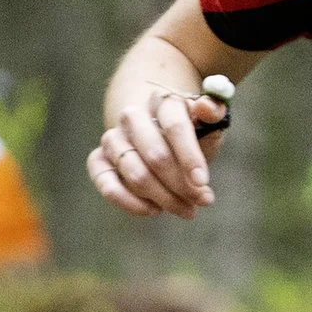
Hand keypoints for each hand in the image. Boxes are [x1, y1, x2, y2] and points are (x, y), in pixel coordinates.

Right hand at [87, 85, 221, 218]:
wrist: (159, 138)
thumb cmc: (188, 135)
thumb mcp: (206, 124)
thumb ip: (213, 113)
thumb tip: (208, 107)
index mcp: (161, 101)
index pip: (174, 126)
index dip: (190, 156)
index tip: (203, 182)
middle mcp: (131, 117)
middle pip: (154, 154)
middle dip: (180, 183)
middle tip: (202, 200)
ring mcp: (112, 139)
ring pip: (135, 174)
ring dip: (163, 197)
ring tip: (186, 209)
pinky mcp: (98, 161)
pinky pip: (107, 185)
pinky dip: (131, 204)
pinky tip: (154, 210)